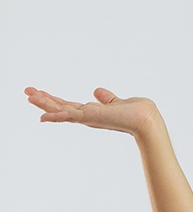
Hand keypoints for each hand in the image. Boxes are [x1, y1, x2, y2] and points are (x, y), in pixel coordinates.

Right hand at [24, 86, 159, 137]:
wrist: (146, 120)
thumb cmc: (137, 113)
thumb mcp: (117, 102)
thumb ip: (106, 98)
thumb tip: (96, 91)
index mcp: (92, 112)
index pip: (68, 105)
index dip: (54, 100)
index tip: (40, 93)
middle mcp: (87, 116)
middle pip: (60, 107)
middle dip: (43, 99)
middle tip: (26, 92)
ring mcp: (87, 117)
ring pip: (60, 110)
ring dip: (43, 103)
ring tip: (28, 95)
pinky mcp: (90, 117)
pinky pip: (68, 116)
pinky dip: (55, 116)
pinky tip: (42, 116)